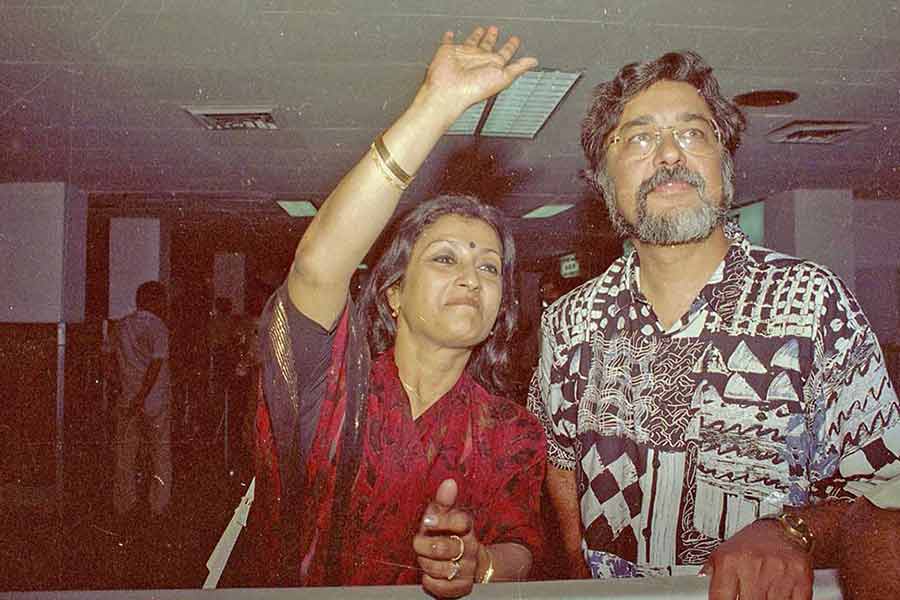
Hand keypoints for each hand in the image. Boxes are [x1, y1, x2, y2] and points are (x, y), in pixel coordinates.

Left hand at [413, 479, 482, 598]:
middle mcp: (470, 548)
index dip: (443, 521)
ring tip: (423, 559)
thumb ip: (444, 501)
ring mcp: (467, 568)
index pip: (462, 522)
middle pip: (448, 548)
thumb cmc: (449, 534)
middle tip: (418, 543)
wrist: (469, 561)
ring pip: (444, 569)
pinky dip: (431, 581)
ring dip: (427, 564)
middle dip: (427, 546)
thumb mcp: (446, 516)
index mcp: (466, 528)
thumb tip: (449, 482)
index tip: (427, 521)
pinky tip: (428, 574)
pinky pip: (444, 588)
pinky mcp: (463, 587)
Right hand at [419, 25, 537, 120]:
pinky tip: (451, 33)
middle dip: (492, 38)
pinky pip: (449, 42)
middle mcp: (478, 61)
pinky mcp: (448, 52)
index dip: (511, 46)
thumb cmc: (474, 89)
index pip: (504, 54)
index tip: (515, 40)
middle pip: (488, 46)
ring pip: (471, 42)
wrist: (449, 91)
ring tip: (481, 29)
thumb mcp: (504, 77)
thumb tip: (534, 62)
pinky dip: (449, 37)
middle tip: (495, 30)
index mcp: (491, 66)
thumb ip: (518, 68)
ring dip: (476, 36)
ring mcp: (463, 56)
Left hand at [702, 519, 812, 599]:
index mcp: (730, 560)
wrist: (784, 530)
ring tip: (762, 591)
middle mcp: (753, 565)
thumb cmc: (752, 543)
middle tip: (748, 594)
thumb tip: (701, 583)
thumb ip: (713, 571)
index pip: (721, 598)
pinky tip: (779, 594)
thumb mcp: (725, 551)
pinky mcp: (801, 578)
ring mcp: (778, 573)